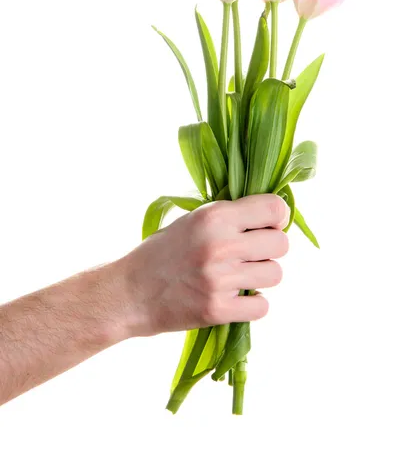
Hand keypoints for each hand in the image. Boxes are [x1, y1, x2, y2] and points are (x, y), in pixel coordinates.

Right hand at [117, 194, 288, 337]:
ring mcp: (220, 279)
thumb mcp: (192, 220)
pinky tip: (235, 297)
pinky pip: (262, 306)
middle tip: (252, 254)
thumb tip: (273, 214)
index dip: (278, 216)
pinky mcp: (217, 310)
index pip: (274, 208)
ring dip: (262, 276)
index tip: (268, 225)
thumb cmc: (162, 251)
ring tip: (240, 276)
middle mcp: (220, 245)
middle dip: (271, 248)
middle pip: (281, 243)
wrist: (129, 292)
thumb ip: (229, 215)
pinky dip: (252, 304)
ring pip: (275, 274)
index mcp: (214, 216)